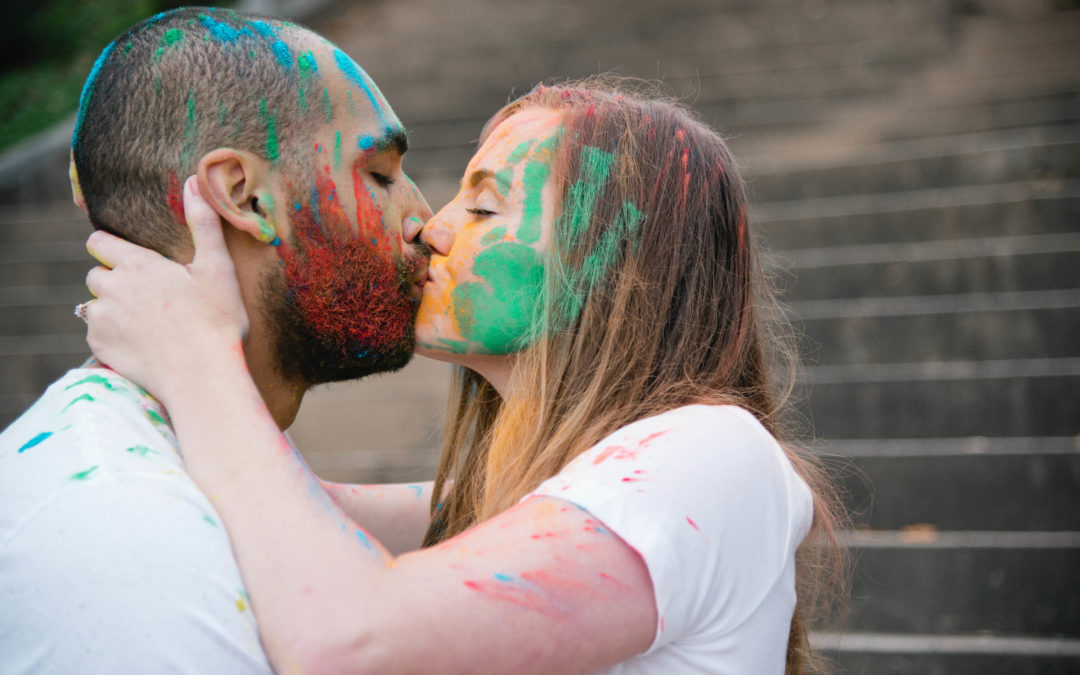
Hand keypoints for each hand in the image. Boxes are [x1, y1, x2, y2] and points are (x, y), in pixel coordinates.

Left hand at [85, 176, 248, 403]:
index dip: (112, 248)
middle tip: (149, 297)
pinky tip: (142, 344)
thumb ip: (202, 223)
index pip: (100, 242)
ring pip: (95, 306)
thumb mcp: (217, 268)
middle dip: (115, 281)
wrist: (202, 375)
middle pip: (96, 275)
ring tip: (147, 323)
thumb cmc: (215, 321)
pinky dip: (113, 336)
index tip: (132, 260)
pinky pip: (97, 334)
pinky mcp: (99, 347)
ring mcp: (101, 319)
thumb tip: (193, 180)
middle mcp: (111, 288)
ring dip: (113, 310)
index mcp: (137, 265)